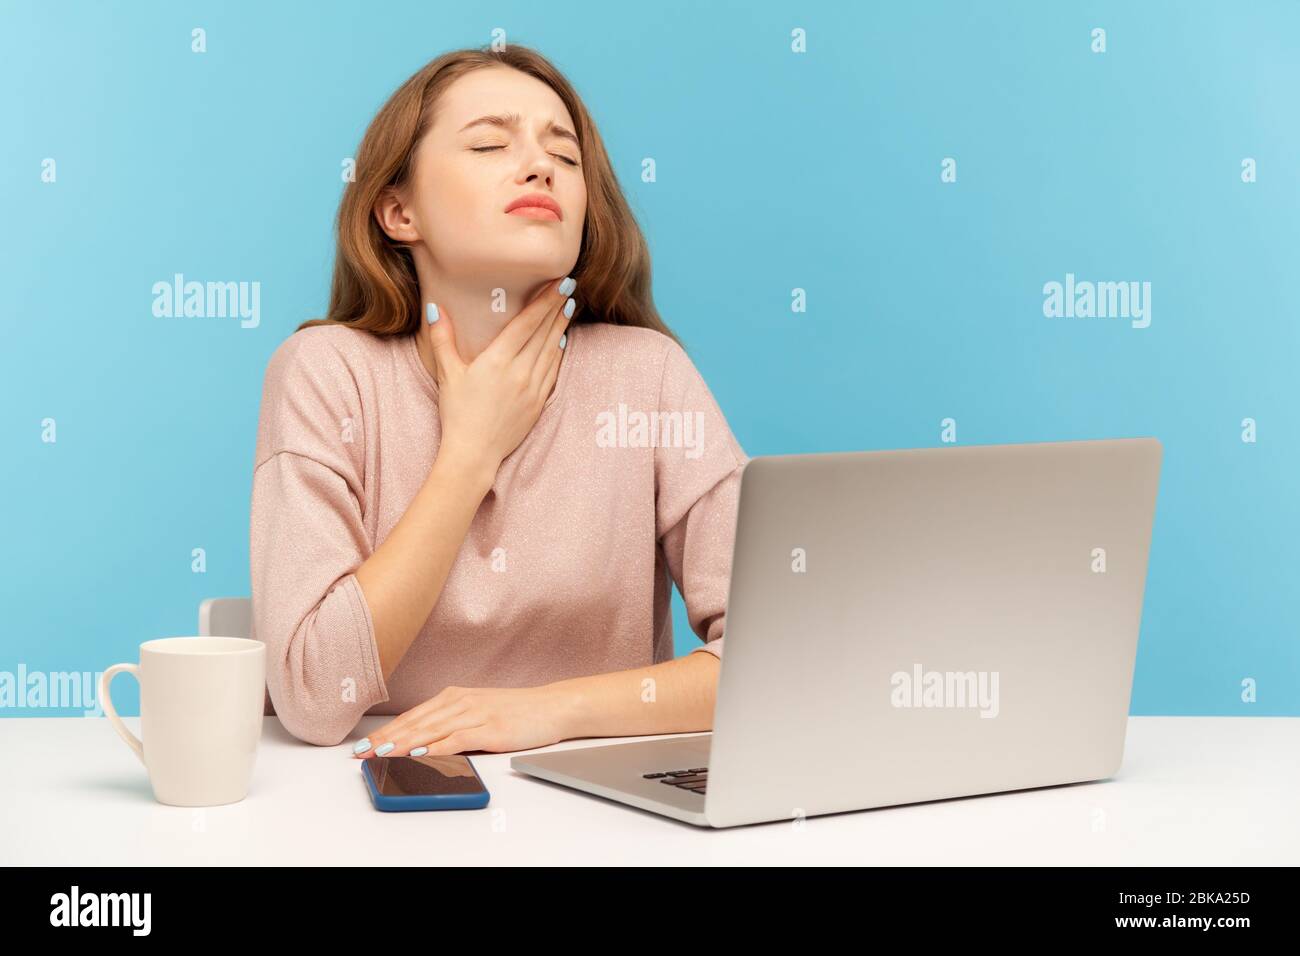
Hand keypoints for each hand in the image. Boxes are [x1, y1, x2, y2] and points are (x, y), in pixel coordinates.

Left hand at [352, 684, 574, 756]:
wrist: (552, 706)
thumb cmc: (517, 711)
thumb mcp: (479, 711)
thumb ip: (452, 723)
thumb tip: (422, 743)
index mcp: (455, 696)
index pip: (412, 716)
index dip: (385, 731)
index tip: (363, 744)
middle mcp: (461, 702)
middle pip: (415, 723)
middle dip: (385, 739)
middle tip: (361, 752)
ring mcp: (475, 714)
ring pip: (430, 730)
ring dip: (402, 743)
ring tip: (380, 754)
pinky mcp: (490, 729)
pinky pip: (457, 739)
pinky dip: (436, 747)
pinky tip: (420, 754)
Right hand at [424, 277, 574, 476]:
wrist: (474, 453)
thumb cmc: (457, 414)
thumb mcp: (448, 374)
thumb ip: (442, 339)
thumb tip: (436, 309)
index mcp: (497, 360)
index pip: (527, 323)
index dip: (545, 301)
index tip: (559, 283)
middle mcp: (520, 372)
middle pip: (544, 333)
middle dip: (557, 308)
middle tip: (568, 287)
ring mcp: (533, 388)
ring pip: (552, 350)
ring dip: (561, 327)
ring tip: (568, 308)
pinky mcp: (539, 403)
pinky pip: (553, 372)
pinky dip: (558, 354)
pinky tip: (561, 342)